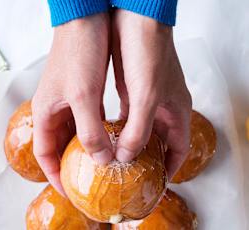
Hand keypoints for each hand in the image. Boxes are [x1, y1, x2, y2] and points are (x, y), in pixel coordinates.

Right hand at [32, 14, 112, 194]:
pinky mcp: (85, 94)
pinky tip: (113, 139)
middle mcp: (56, 110)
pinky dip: (99, 133)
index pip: (45, 154)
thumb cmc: (78, 52)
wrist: (88, 20)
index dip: (55, 175)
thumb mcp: (84, 97)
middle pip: (62, 146)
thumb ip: (90, 131)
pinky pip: (90, 121)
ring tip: (105, 164)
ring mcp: (71, 102)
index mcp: (46, 113)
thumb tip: (101, 159)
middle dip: (74, 164)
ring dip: (89, 149)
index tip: (70, 190)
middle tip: (91, 179)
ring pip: (78, 134)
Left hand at [111, 10, 191, 179]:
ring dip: (130, 144)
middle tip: (131, 175)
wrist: (135, 21)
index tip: (158, 182)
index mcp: (177, 110)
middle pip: (158, 142)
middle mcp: (163, 108)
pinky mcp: (130, 91)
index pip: (179, 148)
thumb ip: (138, 129)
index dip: (171, 167)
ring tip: (116, 161)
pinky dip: (118, 129)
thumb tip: (126, 156)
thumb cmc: (149, 53)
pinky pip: (126, 117)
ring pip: (140, 130)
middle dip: (147, 159)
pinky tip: (107, 137)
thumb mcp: (146, 96)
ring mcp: (145, 100)